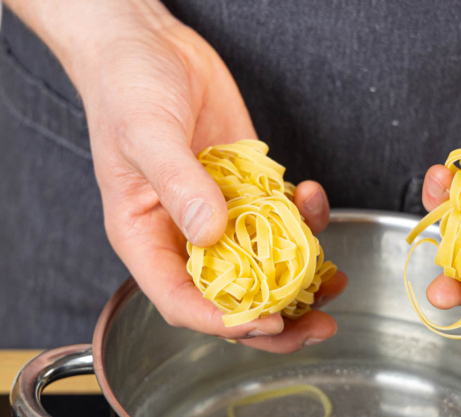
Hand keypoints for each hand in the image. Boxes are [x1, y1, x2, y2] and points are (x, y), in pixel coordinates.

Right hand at [59, 3, 346, 351]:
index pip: (182, 301)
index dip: (224, 321)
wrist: (149, 45)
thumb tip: (210, 231)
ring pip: (263, 264)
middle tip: (317, 327)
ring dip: (302, 277)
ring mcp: (221, 212)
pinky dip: (304, 217)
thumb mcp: (145, 134)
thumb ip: (178, 184)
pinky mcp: (248, 187)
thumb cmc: (125, 89)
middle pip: (231, 296)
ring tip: (335, 281)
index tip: (265, 322)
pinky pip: (281, 216)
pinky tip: (314, 197)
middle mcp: (185, 235)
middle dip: (275, 319)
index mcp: (147, 238)